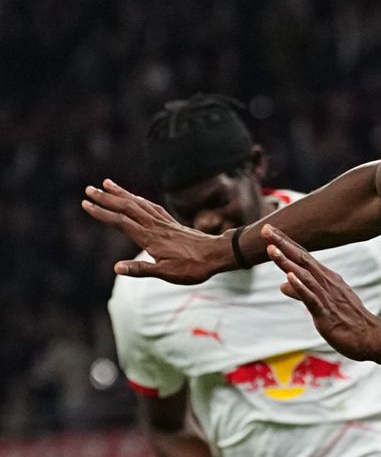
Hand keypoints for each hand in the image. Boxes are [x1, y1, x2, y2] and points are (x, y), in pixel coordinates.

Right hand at [82, 179, 226, 283]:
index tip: (85, 204)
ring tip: (108, 183)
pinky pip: (152, 207)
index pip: (121, 223)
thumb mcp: (166, 273)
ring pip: (139, 204)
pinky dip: (140, 200)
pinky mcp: (172, 223)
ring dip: (122, 193)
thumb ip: (141, 270)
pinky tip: (136, 197)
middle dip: (107, 198)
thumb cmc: (193, 267)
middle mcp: (155, 226)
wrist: (218, 254)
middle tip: (88, 188)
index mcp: (150, 238)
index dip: (102, 213)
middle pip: (127, 208)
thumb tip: (116, 268)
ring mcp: (164, 223)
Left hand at [262, 224, 379, 359]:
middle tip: (266, 229)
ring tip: (271, 249)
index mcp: (326, 278)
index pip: (303, 256)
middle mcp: (327, 283)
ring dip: (287, 262)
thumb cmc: (348, 319)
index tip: (269, 230)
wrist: (369, 336)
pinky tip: (289, 277)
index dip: (286, 243)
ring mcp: (327, 297)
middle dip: (283, 244)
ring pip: (305, 275)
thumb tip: (282, 284)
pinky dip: (300, 287)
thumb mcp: (322, 302)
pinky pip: (312, 298)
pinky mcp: (326, 314)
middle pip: (302, 259)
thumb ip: (300, 292)